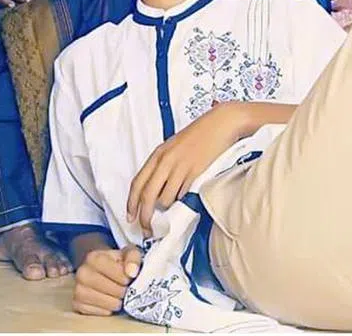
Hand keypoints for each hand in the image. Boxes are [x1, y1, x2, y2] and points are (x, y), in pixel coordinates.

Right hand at [72, 245, 141, 315]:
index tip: (129, 280)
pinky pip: (88, 310)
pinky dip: (102, 310)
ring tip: (120, 299)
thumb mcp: (129, 254)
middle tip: (127, 292)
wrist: (106, 270)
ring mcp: (77, 288)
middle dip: (119, 291)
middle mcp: (82, 272)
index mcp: (94, 257)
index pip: (108, 268)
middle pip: (101, 285)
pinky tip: (111, 306)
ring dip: (111, 302)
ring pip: (94, 299)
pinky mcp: (76, 303)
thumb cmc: (119, 263)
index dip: (122, 277)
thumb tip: (132, 273)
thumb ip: (133, 259)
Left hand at [127, 103, 246, 235]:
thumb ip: (164, 164)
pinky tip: (186, 196)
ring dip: (167, 207)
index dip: (131, 203)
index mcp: (158, 154)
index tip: (131, 217)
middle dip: (145, 216)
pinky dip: (182, 199)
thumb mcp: (175, 146)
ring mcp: (180, 167)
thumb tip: (157, 188)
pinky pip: (183, 193)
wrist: (221, 124)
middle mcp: (165, 161)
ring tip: (173, 208)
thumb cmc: (199, 134)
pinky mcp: (195, 172)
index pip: (137, 183)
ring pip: (165, 198)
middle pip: (147, 196)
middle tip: (146, 228)